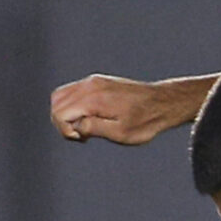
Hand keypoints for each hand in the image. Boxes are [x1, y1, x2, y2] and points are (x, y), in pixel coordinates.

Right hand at [51, 76, 177, 145]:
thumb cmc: (146, 121)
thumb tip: (74, 126)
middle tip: (83, 136)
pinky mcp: (98, 82)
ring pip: (61, 96)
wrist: (164, 103)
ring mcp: (93, 82)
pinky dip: (73, 106)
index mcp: (94, 98)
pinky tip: (90, 118)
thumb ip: (94, 128)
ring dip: (66, 114)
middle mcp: (90, 86)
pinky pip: (73, 92)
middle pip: (56, 103)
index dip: (65, 130)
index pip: (59, 113)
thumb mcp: (121, 133)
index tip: (83, 139)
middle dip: (63, 123)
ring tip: (85, 128)